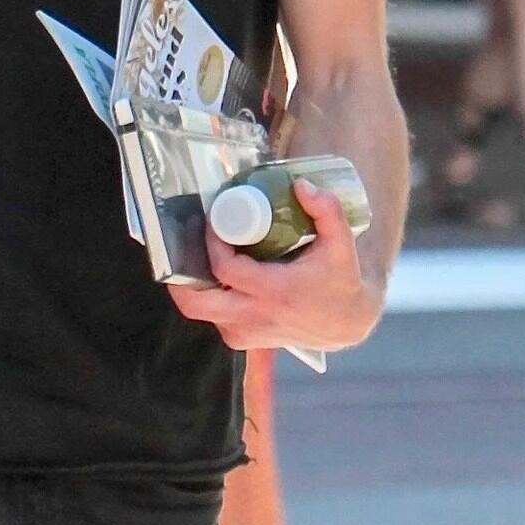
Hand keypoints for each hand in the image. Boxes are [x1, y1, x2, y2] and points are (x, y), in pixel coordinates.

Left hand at [166, 181, 379, 355]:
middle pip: (196, 303)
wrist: (344, 324)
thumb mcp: (341, 243)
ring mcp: (245, 333)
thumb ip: (326, 210)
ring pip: (200, 310)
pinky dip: (208, 296)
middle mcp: (255, 316)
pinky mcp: (241, 340)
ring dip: (194, 283)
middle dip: (180, 275)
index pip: (226, 269)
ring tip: (199, 255)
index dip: (212, 243)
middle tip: (184, 244)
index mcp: (276, 292)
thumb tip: (300, 185)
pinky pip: (212, 317)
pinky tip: (215, 275)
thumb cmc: (339, 280)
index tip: (213, 221)